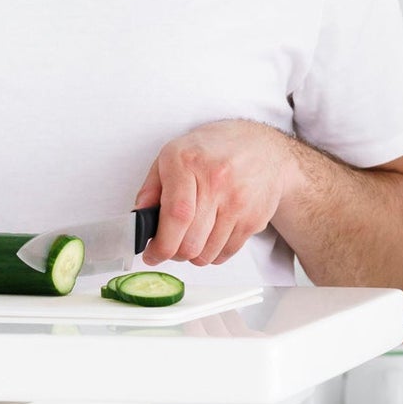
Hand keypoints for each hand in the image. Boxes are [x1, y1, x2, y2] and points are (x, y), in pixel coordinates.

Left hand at [135, 119, 291, 266]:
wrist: (263, 147)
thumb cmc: (215, 150)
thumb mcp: (173, 154)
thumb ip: (151, 188)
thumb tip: (139, 220)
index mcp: (189, 163)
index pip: (176, 216)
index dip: (161, 244)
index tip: (152, 254)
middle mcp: (217, 183)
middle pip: (190, 242)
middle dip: (173, 254)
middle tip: (169, 247)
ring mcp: (239, 203)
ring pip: (207, 254)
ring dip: (193, 256)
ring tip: (190, 240)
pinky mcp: (254, 219)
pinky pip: (227, 253)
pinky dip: (213, 254)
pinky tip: (209, 238)